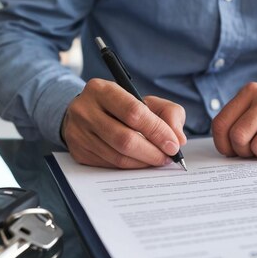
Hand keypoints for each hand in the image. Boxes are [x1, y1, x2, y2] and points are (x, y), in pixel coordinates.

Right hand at [61, 78, 186, 168]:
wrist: (85, 114)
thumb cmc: (121, 107)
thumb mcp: (146, 101)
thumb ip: (168, 113)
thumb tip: (178, 139)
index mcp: (102, 90)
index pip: (133, 112)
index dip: (157, 131)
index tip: (173, 144)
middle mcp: (85, 110)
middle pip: (124, 139)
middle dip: (152, 152)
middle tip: (167, 157)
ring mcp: (78, 133)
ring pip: (117, 156)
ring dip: (143, 162)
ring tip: (157, 160)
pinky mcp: (77, 152)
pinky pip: (109, 166)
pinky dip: (130, 167)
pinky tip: (140, 162)